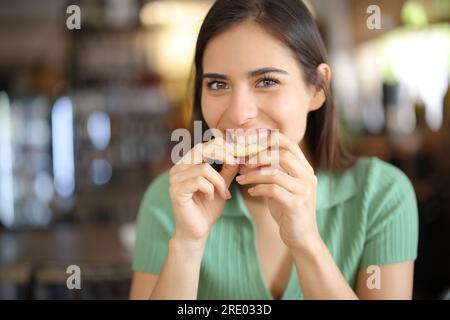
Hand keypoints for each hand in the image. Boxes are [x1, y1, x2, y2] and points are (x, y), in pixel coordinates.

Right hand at [169, 137, 238, 242]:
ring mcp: (174, 179)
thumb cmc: (207, 208)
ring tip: (223, 194)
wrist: (197, 231)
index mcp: (186, 164)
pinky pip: (199, 181)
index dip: (221, 147)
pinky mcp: (176, 191)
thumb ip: (227, 170)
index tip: (236, 156)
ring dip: (218, 182)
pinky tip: (210, 199)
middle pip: (201, 150)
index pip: (203, 146)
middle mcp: (177, 169)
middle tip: (235, 163)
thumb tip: (236, 155)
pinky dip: (210, 189)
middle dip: (222, 155)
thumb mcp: (221, 185)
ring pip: (203, 168)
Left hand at [235, 132, 319, 249]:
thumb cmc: (288, 210)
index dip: (269, 139)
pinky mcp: (296, 204)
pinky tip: (251, 192)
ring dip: (254, 174)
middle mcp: (308, 177)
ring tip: (241, 179)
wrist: (302, 238)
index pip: (289, 143)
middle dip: (258, 156)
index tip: (250, 142)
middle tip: (243, 162)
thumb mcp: (282, 187)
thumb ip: (272, 172)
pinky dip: (258, 188)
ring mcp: (304, 190)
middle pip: (283, 154)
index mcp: (305, 169)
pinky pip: (273, 189)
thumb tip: (247, 157)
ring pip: (275, 172)